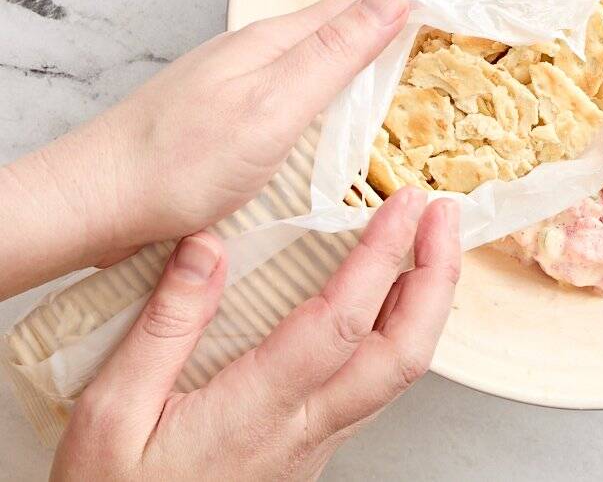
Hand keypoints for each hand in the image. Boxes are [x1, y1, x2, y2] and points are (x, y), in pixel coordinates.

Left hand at [0, 0, 409, 295]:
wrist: (94, 203)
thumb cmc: (180, 163)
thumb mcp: (274, 108)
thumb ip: (334, 54)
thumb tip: (394, 0)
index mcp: (271, 40)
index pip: (356, 6)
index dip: (406, 6)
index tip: (456, 7)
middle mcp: (253, 51)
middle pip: (335, 29)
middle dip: (388, 29)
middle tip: (445, 41)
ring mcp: (234, 82)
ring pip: (312, 60)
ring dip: (359, 60)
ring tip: (404, 74)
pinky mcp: (222, 115)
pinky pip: (291, 90)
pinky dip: (327, 94)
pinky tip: (334, 119)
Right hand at [52, 187, 459, 480]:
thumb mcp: (111, 413)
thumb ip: (163, 328)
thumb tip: (207, 248)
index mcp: (257, 410)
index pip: (342, 322)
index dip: (382, 256)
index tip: (403, 204)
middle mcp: (305, 427)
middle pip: (404, 352)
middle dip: (437, 276)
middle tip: (443, 214)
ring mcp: (317, 440)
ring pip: (399, 370)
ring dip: (426, 300)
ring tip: (429, 242)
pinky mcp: (314, 446)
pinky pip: (377, 382)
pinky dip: (399, 327)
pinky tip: (389, 299)